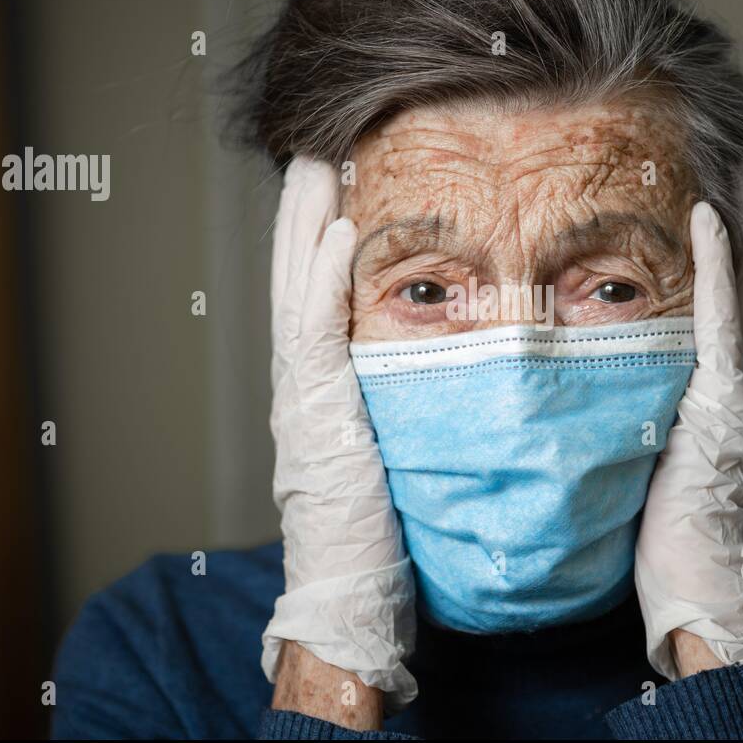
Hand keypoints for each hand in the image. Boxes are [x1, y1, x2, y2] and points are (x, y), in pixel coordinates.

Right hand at [260, 156, 416, 714]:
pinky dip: (320, 279)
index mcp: (323, 383)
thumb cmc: (384, 528)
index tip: (338, 183)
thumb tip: (447, 361)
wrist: (355, 591)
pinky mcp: (314, 412)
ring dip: (304, 224)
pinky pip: (313, 333)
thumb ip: (403, 399)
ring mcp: (302, 393)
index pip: (317, 291)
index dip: (319, 235)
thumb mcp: (391, 446)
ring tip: (316, 166)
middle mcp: (303, 379)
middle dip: (303, 211)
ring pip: (295, 288)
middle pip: (295, 275)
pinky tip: (336, 232)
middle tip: (315, 151)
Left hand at [634, 200, 742, 692]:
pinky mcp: (728, 409)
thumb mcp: (655, 449)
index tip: (716, 174)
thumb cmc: (672, 535)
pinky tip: (708, 214)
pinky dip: (720, 268)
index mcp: (727, 385)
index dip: (733, 233)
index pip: (733, 291)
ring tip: (737, 153)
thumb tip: (605, 368)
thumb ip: (648, 402)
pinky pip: (720, 325)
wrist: (702, 597)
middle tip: (741, 140)